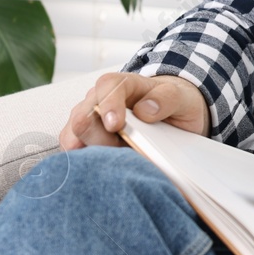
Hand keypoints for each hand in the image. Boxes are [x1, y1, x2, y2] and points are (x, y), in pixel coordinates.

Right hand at [59, 72, 209, 150]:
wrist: (172, 115)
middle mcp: (99, 100)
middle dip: (98, 139)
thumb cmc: (173, 103)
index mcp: (123, 84)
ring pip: (73, 137)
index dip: (108, 106)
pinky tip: (104, 169)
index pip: (107, 87)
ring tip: (116, 162)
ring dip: (92, 154)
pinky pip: (75, 152)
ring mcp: (89, 121)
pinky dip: (86, 163)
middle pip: (82, 117)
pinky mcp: (85, 140)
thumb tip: (144, 111)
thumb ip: (167, 99)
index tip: (115, 126)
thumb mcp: (180, 97)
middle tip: (120, 151)